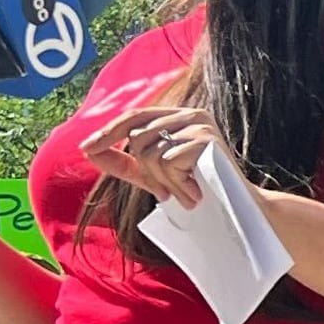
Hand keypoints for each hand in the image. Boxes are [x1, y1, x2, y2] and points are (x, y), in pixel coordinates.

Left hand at [80, 100, 225, 208]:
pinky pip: (167, 162)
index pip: (134, 117)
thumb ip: (122, 162)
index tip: (86, 148)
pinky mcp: (206, 138)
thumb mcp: (152, 175)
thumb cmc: (196, 189)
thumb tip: (88, 150)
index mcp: (178, 117)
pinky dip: (176, 183)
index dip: (108, 132)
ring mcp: (199, 124)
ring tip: (187, 191)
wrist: (236, 209)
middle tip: (170, 190)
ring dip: (163, 181)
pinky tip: (195, 192)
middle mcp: (189, 114)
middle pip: (137, 138)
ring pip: (149, 152)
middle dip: (147, 171)